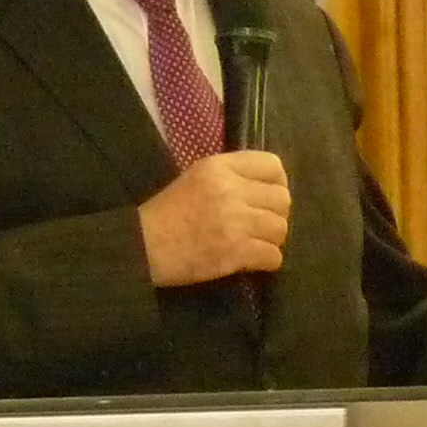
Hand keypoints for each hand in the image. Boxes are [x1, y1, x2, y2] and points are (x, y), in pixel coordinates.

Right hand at [138, 150, 289, 286]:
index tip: (267, 197)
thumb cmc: (167, 213)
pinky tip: (250, 261)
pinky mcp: (235, 252)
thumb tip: (266, 187)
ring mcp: (235, 221)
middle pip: (282, 199)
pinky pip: (273, 256)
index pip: (272, 165)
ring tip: (254, 243)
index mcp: (219, 167)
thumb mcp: (196, 178)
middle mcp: (231, 190)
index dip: (277, 183)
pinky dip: (266, 262)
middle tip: (260, 225)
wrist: (144, 246)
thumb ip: (231, 176)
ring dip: (271, 239)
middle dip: (275, 214)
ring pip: (280, 229)